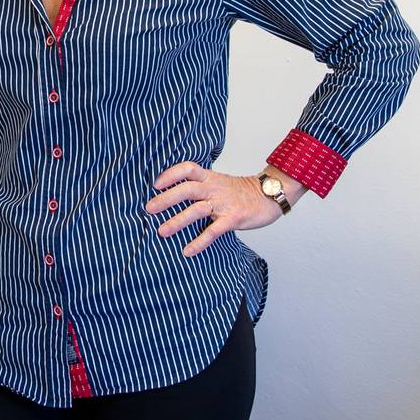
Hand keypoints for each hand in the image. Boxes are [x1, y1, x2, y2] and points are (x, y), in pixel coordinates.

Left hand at [146, 162, 282, 256]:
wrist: (270, 195)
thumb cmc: (242, 192)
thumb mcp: (219, 182)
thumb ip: (201, 186)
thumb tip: (175, 194)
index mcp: (211, 178)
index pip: (188, 168)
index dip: (171, 174)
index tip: (155, 184)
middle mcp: (215, 188)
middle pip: (186, 189)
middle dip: (166, 199)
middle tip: (149, 209)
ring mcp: (224, 203)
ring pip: (196, 210)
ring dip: (177, 221)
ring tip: (161, 232)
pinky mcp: (233, 218)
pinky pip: (213, 231)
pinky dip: (199, 241)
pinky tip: (187, 251)